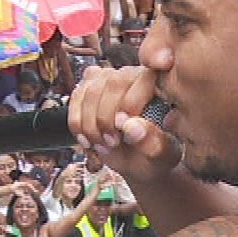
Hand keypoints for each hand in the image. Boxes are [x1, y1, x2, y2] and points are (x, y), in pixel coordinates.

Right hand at [67, 66, 180, 182]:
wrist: (137, 160)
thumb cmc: (154, 154)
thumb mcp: (161, 155)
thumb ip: (151, 142)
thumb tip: (131, 126)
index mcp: (161, 85)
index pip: (143, 79)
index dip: (130, 103)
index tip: (123, 129)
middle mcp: (133, 76)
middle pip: (112, 83)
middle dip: (106, 117)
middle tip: (111, 143)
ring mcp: (108, 78)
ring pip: (90, 91)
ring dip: (90, 124)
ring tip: (102, 146)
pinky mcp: (89, 87)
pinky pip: (76, 98)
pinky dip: (77, 123)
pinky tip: (87, 141)